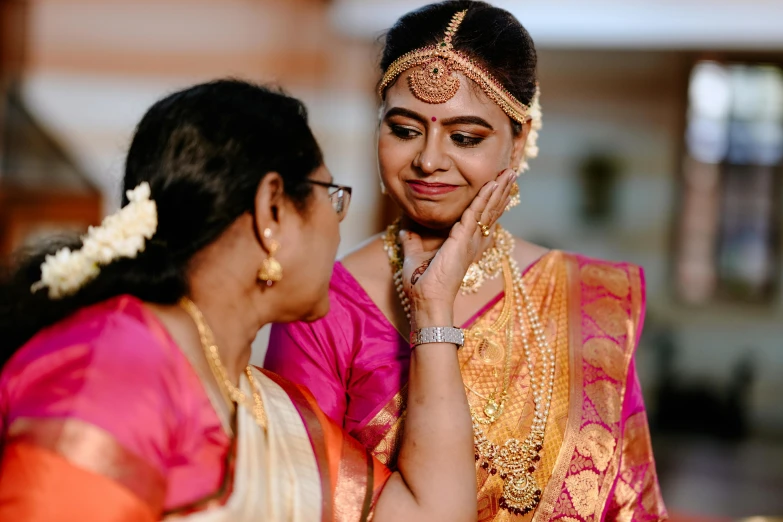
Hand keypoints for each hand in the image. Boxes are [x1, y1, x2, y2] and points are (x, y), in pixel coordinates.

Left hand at [399, 169, 515, 326]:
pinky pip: (476, 212)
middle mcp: (472, 241)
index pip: (480, 217)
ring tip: (510, 173)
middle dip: (501, 191)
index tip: (496, 185)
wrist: (427, 299)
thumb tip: (405, 229)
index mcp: (463, 244)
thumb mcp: (414, 257)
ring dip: (499, 189)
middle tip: (511, 173)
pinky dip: (484, 196)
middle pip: (490, 210)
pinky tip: (492, 183)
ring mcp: (470, 239)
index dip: (489, 201)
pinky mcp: (463, 238)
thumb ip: (412, 241)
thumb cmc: (422, 285)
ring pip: (488, 208)